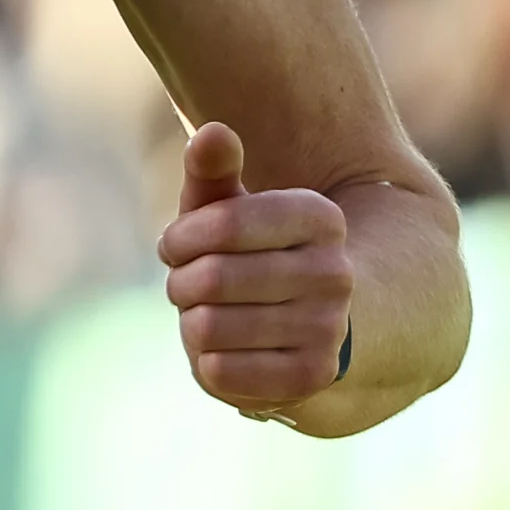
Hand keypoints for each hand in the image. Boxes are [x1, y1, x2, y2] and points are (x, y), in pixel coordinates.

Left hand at [155, 122, 351, 418]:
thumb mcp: (228, 211)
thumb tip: (212, 132)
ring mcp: (329, 328)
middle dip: (181, 283)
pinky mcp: (311, 377)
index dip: (181, 238)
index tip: (174, 246)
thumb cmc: (248, 256)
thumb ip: (212, 170)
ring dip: (191, 324)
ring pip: (209, 326)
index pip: (225, 221)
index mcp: (320, 218)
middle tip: (186, 286)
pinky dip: (205, 362)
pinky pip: (219, 371)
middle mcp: (335, 272)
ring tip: (208, 317)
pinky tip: (225, 351)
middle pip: (212, 278)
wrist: (303, 331)